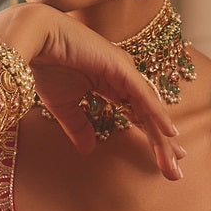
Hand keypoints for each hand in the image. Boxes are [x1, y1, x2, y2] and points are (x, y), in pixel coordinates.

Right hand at [0, 5, 185, 179]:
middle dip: (162, 144)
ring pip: (149, 109)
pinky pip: (143, 96)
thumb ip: (79, 127)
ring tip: (175, 160)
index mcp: (111, 84)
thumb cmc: (46, 65)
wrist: (35, 40)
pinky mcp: (120, 68)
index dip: (151, 138)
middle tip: (175, 170)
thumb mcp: (63, 106)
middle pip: (148, 116)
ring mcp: (124, 71)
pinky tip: (168, 133)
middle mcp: (123, 77)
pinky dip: (156, 114)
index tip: (164, 160)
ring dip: (162, 137)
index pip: (138, 116)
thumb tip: (88, 149)